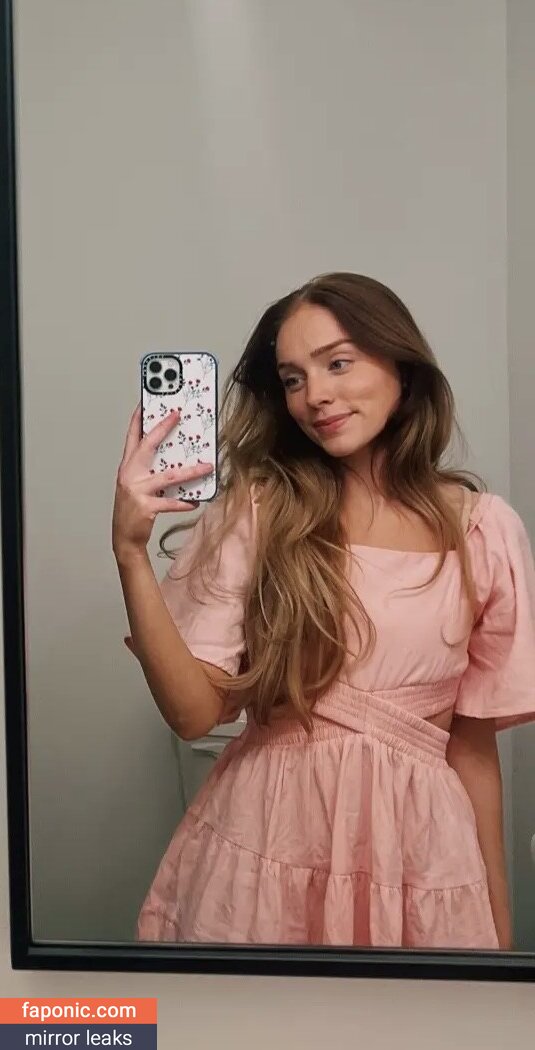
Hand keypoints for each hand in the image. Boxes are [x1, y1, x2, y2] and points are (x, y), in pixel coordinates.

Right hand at [112, 403, 212, 562]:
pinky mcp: (145, 507)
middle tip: (177, 415)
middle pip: (147, 446)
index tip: (146, 401)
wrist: (123, 537)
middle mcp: (129, 475)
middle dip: (162, 428)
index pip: (132, 437)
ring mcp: (136, 490)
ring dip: (190, 471)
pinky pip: (170, 502)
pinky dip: (184, 502)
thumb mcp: (137, 484)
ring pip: (168, 476)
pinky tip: (195, 501)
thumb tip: (175, 456)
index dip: (138, 418)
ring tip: (207, 467)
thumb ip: (150, 469)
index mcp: (127, 467)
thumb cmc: (132, 509)